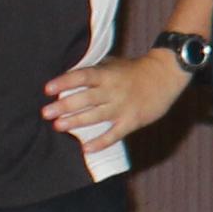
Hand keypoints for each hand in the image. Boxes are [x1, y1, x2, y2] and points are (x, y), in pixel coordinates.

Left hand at [42, 47, 186, 148]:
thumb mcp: (114, 63)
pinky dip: (101, 142)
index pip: (82, 77)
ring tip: (58, 126)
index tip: (48, 89)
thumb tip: (69, 76)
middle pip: (85, 98)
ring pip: (96, 116)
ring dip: (75, 122)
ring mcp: (123, 106)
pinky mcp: (132, 121)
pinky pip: (115, 134)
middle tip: (46, 112)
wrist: (166, 75)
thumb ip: (94, 71)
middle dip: (64, 106)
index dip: (64, 82)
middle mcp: (113, 90)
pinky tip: (86, 148)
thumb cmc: (135, 70)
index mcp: (107, 74)